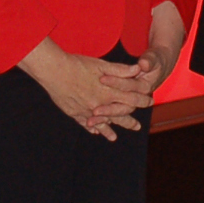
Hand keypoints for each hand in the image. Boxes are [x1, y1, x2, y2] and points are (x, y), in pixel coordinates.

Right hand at [18, 38, 151, 141]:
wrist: (54, 71)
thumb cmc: (78, 64)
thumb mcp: (101, 64)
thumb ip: (120, 70)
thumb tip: (138, 70)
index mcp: (108, 92)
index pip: (131, 99)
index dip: (142, 100)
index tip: (150, 102)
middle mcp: (99, 105)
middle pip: (119, 116)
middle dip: (129, 121)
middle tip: (137, 127)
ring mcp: (86, 111)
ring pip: (102, 124)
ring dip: (110, 130)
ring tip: (114, 138)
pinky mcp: (73, 112)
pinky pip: (84, 123)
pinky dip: (91, 128)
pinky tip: (94, 132)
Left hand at [93, 1, 184, 124]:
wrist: (160, 66)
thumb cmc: (155, 59)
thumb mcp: (154, 58)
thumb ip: (149, 60)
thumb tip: (143, 65)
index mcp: (145, 86)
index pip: (129, 86)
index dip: (116, 83)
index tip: (102, 79)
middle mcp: (137, 97)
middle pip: (123, 107)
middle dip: (109, 110)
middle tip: (94, 111)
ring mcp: (130, 102)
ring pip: (116, 114)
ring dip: (104, 120)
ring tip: (89, 123)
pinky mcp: (123, 103)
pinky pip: (112, 115)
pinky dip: (103, 122)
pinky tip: (91, 127)